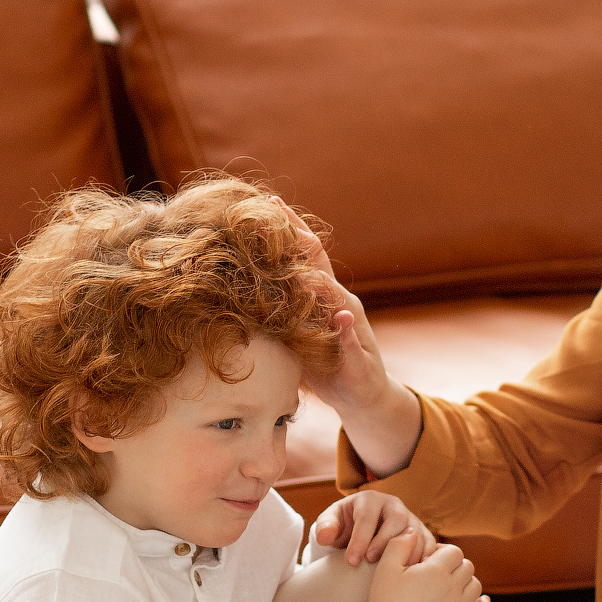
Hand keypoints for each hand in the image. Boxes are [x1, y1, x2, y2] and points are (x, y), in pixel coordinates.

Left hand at [273, 199, 420, 473]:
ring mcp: (351, 326)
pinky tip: (339, 318)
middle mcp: (339, 302)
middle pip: (319, 263)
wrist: (363, 395)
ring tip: (297, 265)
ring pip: (336, 296)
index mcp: (322, 295)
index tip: (262, 206)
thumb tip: (239, 294)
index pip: (304, 255)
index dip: (286, 230)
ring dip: (318, 281)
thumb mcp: (297, 334)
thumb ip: (279, 312)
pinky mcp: (359, 354)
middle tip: (273, 214)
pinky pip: (351, 338)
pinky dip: (345, 328)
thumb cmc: (326, 362)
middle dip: (298, 238)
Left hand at [315, 492, 437, 566]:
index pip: (367, 517)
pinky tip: (415, 574)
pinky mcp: (421, 532)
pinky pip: (429, 543)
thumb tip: (324, 536)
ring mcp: (410, 518)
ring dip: (406, 551)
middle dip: (385, 541)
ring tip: (394, 571)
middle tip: (371, 561)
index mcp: (370, 500)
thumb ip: (325, 527)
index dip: (360, 539)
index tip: (351, 561)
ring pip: (416, 531)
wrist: (360, 529)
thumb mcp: (331, 523)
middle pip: (397, 519)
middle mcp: (394, 505)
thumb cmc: (344, 525)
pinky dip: (425, 557)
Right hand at [354, 533, 492, 601]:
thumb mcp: (385, 569)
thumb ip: (399, 545)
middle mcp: (453, 587)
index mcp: (437, 570)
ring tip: (452, 588)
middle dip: (455, 567)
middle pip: (467, 567)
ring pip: (476, 587)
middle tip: (439, 574)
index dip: (444, 552)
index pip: (454, 551)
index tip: (430, 560)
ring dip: (467, 584)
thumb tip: (413, 531)